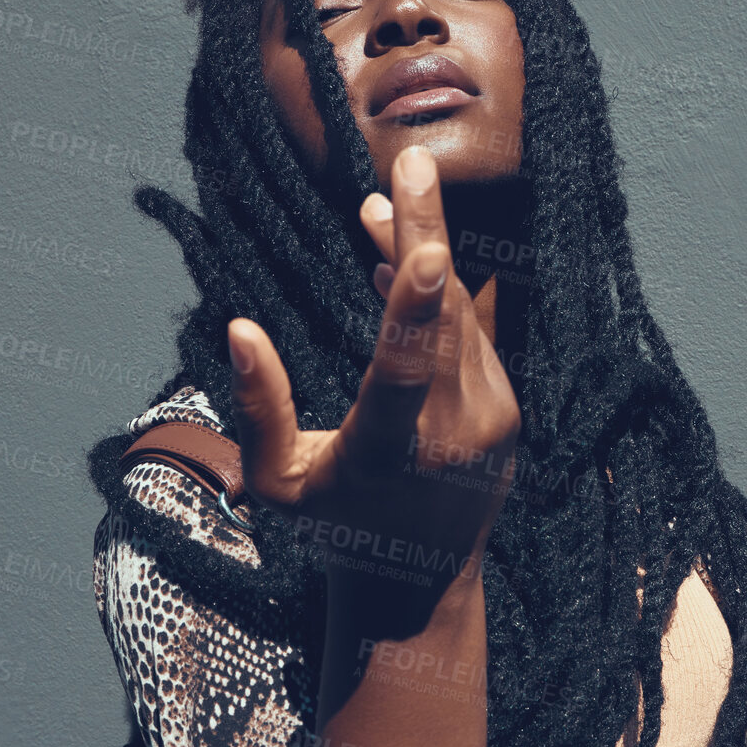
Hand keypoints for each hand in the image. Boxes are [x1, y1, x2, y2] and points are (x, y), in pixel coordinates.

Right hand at [225, 145, 520, 605]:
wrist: (421, 586)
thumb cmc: (334, 531)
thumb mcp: (277, 484)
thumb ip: (258, 408)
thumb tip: (240, 328)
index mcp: (391, 455)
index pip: (407, 374)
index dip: (415, 310)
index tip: (427, 251)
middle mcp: (454, 435)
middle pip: (443, 319)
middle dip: (424, 233)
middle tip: (414, 160)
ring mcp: (491, 423)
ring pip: (462, 318)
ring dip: (424, 256)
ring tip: (382, 201)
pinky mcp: (506, 411)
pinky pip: (473, 336)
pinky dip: (439, 298)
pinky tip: (405, 255)